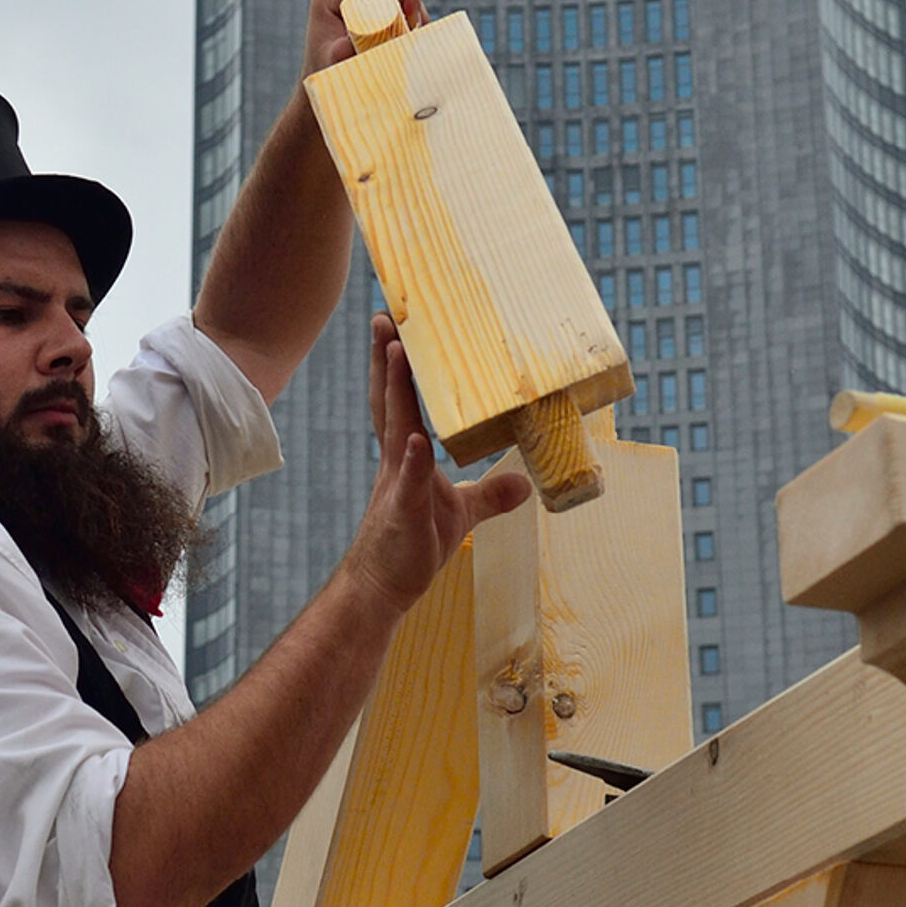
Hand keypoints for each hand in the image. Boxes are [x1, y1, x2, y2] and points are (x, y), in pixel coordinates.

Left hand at [299, 0, 426, 83]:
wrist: (322, 78)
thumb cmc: (324, 72)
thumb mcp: (331, 64)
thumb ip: (338, 54)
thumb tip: (346, 44)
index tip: (415, 18)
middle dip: (409, 1)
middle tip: (421, 29)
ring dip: (410, 8)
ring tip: (420, 34)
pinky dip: (407, 11)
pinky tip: (416, 29)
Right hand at [344, 315, 531, 618]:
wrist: (380, 589)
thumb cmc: (411, 546)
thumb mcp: (462, 514)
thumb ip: (490, 495)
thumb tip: (525, 482)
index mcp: (406, 456)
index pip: (401, 401)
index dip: (398, 365)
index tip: (397, 327)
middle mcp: (396, 461)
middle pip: (390, 400)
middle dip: (388, 359)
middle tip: (385, 317)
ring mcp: (396, 485)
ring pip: (395, 428)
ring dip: (395, 391)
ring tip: (397, 352)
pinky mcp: (403, 514)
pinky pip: (408, 483)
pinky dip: (412, 461)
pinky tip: (416, 441)